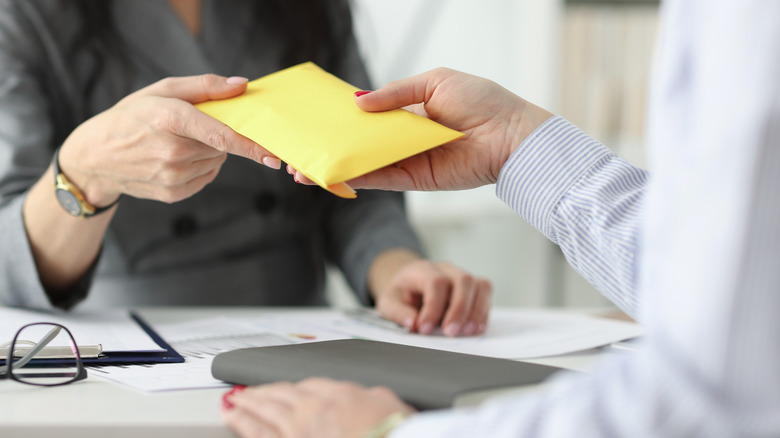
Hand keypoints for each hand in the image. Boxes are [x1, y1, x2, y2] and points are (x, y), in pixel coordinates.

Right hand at [58, 74, 279, 206]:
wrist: (95, 156)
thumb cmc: (132, 116)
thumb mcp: (162, 90)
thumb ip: (205, 86)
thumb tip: (242, 86)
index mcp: (171, 119)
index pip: (222, 135)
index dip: (251, 145)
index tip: (273, 155)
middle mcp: (173, 151)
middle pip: (222, 147)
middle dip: (217, 137)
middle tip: (190, 128)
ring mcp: (172, 176)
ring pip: (216, 163)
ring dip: (209, 152)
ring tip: (178, 143)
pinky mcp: (173, 193)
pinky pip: (206, 178)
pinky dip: (201, 168)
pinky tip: (176, 159)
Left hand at [222, 378, 415, 437]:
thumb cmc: (392, 428)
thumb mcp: (387, 401)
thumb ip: (369, 396)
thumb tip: (365, 395)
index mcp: (337, 393)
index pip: (308, 384)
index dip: (293, 387)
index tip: (285, 389)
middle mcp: (313, 408)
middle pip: (280, 393)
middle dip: (262, 391)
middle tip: (246, 390)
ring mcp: (297, 429)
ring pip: (264, 410)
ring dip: (246, 402)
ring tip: (233, 399)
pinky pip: (258, 433)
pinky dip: (242, 422)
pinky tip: (231, 415)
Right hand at [290, 68, 552, 191]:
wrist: (510, 134)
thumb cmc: (482, 102)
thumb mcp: (435, 82)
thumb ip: (395, 94)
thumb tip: (358, 103)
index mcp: (410, 112)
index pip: (369, 118)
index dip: (342, 121)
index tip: (315, 122)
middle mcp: (406, 139)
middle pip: (361, 145)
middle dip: (330, 148)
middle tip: (299, 151)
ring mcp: (409, 161)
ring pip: (365, 165)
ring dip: (335, 167)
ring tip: (303, 170)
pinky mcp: (416, 180)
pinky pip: (381, 179)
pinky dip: (357, 179)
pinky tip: (332, 177)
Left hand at [369, 249, 491, 336]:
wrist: (410, 283)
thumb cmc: (402, 294)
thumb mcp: (388, 302)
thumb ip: (398, 313)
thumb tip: (413, 324)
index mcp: (422, 270)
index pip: (435, 282)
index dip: (433, 307)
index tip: (425, 329)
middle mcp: (445, 268)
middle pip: (462, 280)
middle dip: (459, 310)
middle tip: (450, 333)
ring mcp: (461, 275)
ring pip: (479, 285)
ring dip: (476, 311)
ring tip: (467, 332)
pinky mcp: (472, 285)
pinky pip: (485, 292)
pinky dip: (483, 311)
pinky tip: (475, 328)